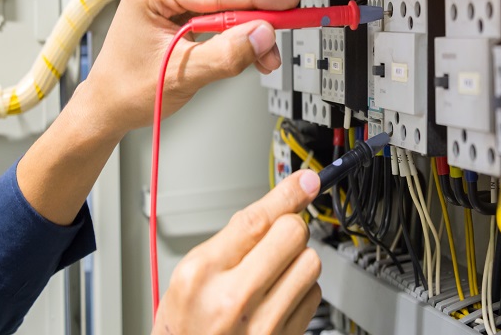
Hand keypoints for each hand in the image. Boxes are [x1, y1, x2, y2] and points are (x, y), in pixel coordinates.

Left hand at [83, 0, 299, 135]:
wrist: (111, 102)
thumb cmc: (130, 88)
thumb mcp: (183, 75)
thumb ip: (226, 54)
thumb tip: (262, 35)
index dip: (261, 0)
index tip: (292, 6)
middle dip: (256, 20)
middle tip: (273, 50)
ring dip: (249, 26)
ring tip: (259, 57)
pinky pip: (222, 4)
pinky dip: (237, 27)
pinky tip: (244, 47)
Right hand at [152, 170, 322, 334]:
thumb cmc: (186, 327)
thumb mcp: (189, 275)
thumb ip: (232, 237)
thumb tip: (279, 202)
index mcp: (202, 274)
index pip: (256, 219)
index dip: (287, 193)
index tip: (307, 181)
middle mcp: (234, 299)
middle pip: (293, 233)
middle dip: (289, 227)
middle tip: (276, 239)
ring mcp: (264, 323)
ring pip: (311, 261)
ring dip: (298, 259)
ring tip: (274, 272)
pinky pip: (314, 293)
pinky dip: (302, 289)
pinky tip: (279, 296)